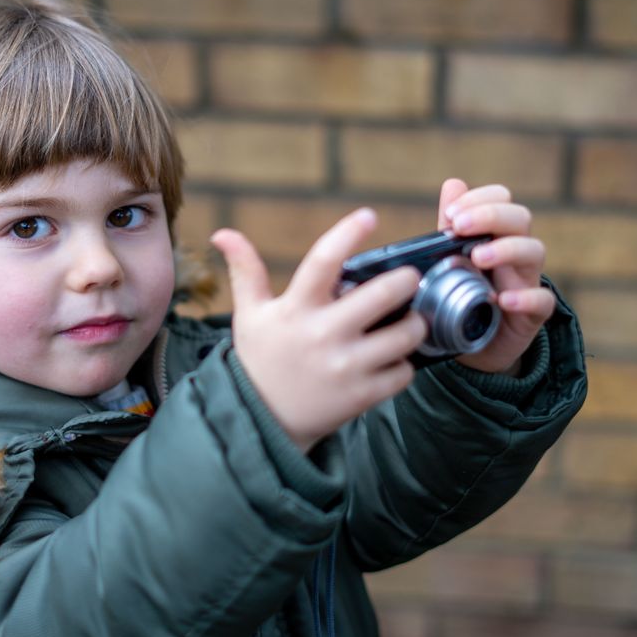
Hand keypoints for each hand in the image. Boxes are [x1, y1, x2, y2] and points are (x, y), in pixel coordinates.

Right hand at [211, 209, 426, 452]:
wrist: (261, 421)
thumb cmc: (260, 359)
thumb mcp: (249, 315)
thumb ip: (245, 271)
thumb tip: (222, 232)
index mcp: (295, 308)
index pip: (323, 260)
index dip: (348, 232)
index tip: (369, 215)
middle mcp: (322, 334)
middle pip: (381, 294)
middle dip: (405, 280)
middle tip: (409, 278)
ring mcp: (345, 367)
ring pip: (403, 335)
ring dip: (414, 323)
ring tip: (410, 320)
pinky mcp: (361, 395)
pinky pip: (403, 372)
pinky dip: (405, 363)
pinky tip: (394, 358)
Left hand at [438, 179, 553, 374]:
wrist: (474, 345)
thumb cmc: (465, 294)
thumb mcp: (453, 259)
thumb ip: (453, 226)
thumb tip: (453, 184)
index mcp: (495, 234)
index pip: (502, 199)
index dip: (480, 199)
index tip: (451, 214)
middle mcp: (516, 253)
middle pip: (520, 218)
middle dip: (491, 216)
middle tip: (460, 227)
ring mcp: (527, 281)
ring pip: (535, 251)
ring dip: (506, 249)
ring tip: (478, 258)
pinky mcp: (533, 314)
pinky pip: (542, 301)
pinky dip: (525, 297)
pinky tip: (502, 299)